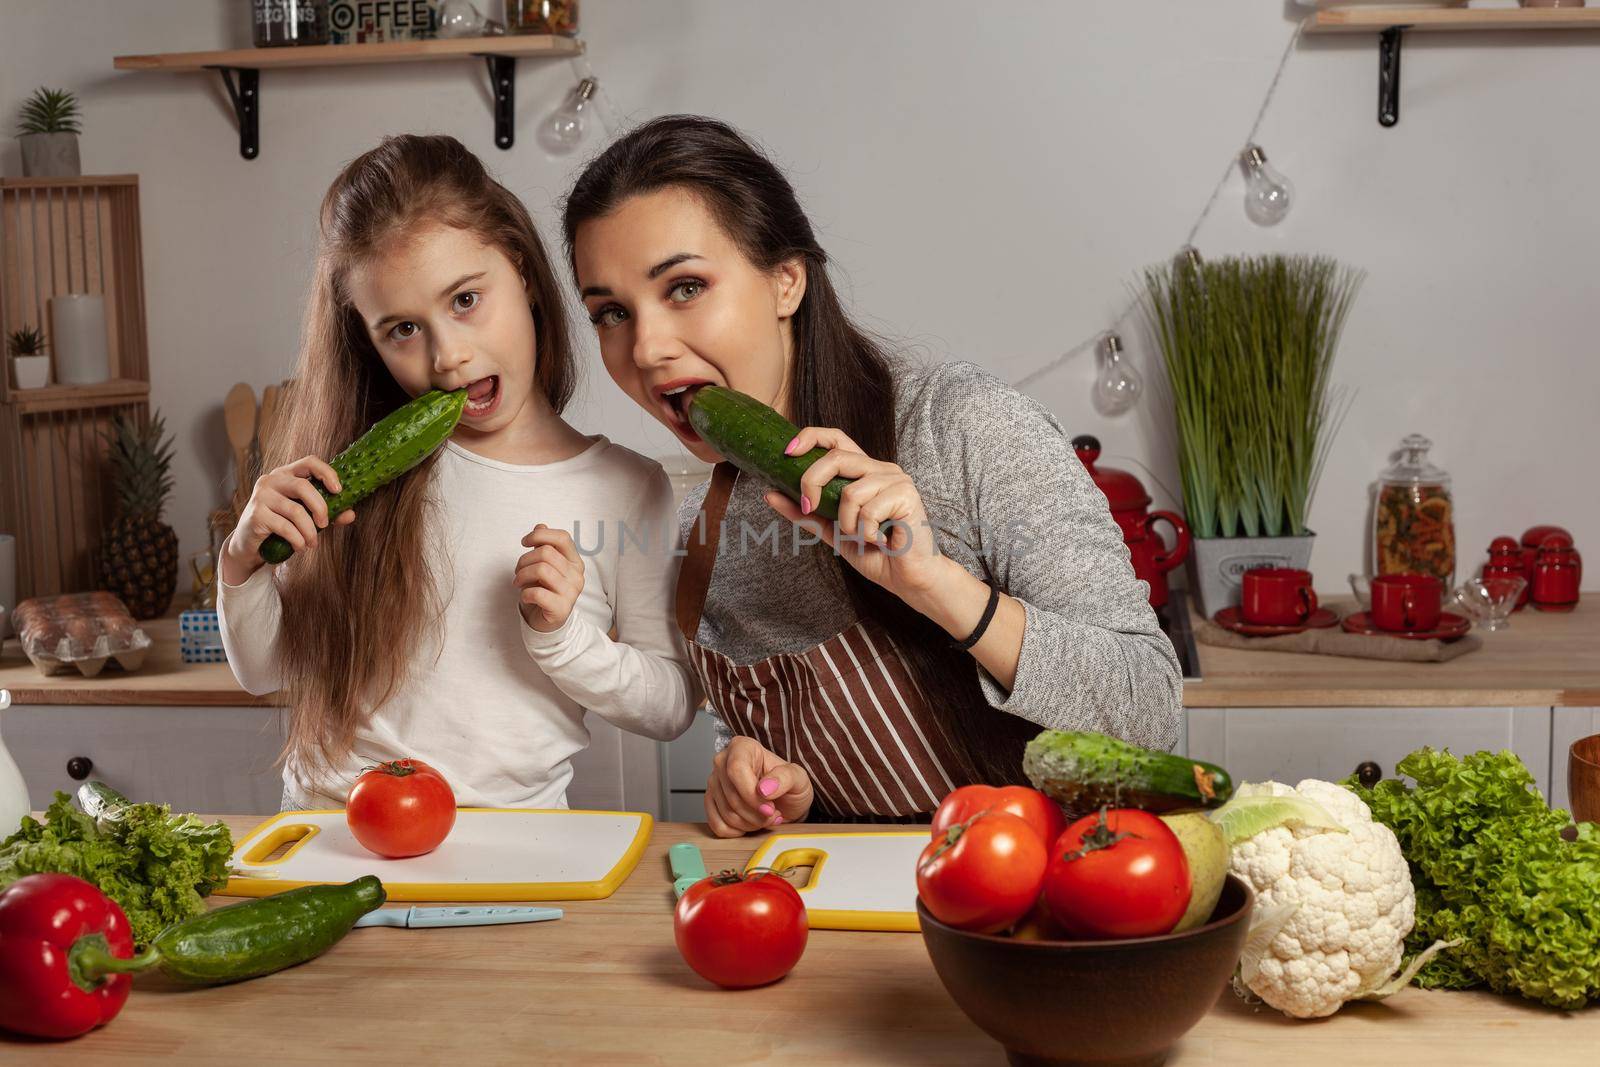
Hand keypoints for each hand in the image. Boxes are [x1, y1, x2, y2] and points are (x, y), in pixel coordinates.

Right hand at [222, 455, 353, 584]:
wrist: (250, 543)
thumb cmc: (281, 524)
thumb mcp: (307, 516)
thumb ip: (328, 513)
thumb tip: (351, 514)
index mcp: (287, 474)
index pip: (309, 462)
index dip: (327, 472)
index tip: (339, 490)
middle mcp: (272, 480)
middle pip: (303, 486)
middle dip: (320, 507)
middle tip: (325, 525)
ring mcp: (261, 496)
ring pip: (296, 511)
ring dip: (310, 531)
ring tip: (312, 543)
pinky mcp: (256, 514)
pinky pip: (285, 527)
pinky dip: (297, 540)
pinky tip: (299, 547)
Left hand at [515, 524, 584, 632]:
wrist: (547, 624)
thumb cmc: (544, 591)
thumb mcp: (543, 566)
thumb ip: (544, 546)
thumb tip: (540, 525)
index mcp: (574, 562)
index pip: (562, 538)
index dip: (540, 535)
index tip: (524, 542)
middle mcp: (577, 575)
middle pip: (546, 553)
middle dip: (524, 560)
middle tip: (517, 571)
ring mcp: (572, 592)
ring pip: (541, 570)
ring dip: (522, 575)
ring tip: (518, 582)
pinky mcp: (562, 609)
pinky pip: (538, 593)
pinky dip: (525, 593)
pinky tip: (525, 597)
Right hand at [705, 736, 813, 837]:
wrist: (785, 801)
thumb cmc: (789, 786)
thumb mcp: (798, 778)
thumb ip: (785, 778)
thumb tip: (764, 788)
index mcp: (743, 747)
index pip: (736, 770)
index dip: (752, 794)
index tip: (769, 807)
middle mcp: (723, 762)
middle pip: (732, 796)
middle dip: (756, 813)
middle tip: (772, 813)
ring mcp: (714, 783)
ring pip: (727, 813)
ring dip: (750, 823)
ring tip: (765, 817)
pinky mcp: (711, 803)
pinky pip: (718, 825)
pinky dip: (738, 831)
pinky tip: (750, 823)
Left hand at [765, 425, 946, 606]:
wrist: (906, 579)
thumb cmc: (874, 553)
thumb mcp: (832, 531)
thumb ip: (805, 513)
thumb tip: (771, 494)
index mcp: (863, 472)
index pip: (836, 439)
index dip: (810, 437)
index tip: (787, 452)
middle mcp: (880, 469)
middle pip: (836, 457)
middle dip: (812, 481)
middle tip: (809, 506)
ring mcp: (895, 479)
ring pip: (850, 492)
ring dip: (848, 524)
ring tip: (863, 537)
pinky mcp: (907, 495)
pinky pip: (868, 510)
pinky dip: (866, 533)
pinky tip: (880, 540)